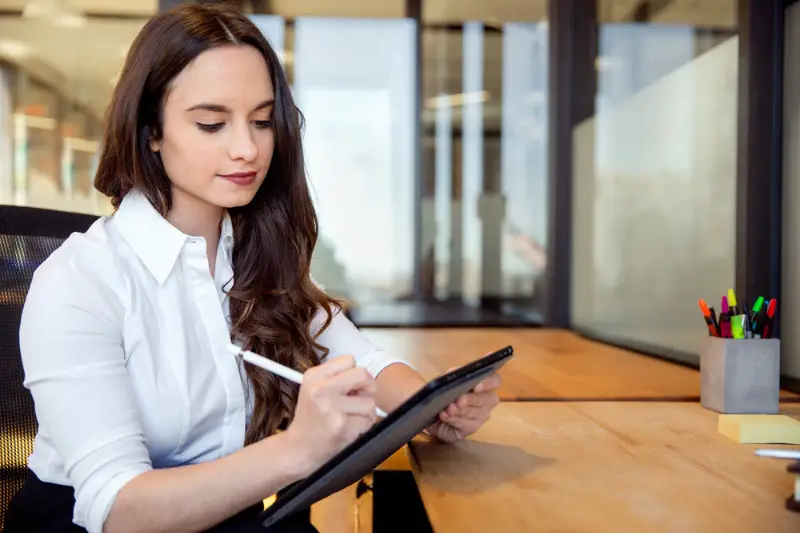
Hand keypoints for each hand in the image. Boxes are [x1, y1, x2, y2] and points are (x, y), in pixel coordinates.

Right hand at [284, 355, 376, 475]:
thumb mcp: (314, 389)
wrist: (298, 449)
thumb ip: (337, 379)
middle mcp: (320, 388)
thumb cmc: (311, 419)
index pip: (349, 360)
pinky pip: (367, 421)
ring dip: (365, 413)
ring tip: (348, 419)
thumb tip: (366, 379)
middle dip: (368, 388)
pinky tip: (347, 430)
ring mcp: (330, 407)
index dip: (355, 374)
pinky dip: (362, 427)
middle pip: (363, 375)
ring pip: (369, 402)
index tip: (350, 387)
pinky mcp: (340, 425)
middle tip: (358, 400)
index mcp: (313, 376)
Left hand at [424, 371, 501, 443]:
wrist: (433, 413)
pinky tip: (444, 416)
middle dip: (471, 400)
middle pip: (487, 399)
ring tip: (447, 409)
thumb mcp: (445, 380)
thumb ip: (452, 375)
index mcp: (484, 384)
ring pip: (475, 413)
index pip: (495, 381)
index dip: (488, 383)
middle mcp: (487, 400)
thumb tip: (454, 373)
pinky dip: (453, 419)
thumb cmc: (444, 393)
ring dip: (460, 411)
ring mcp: (482, 415)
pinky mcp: (472, 427)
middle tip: (458, 401)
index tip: (476, 387)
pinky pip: (465, 424)